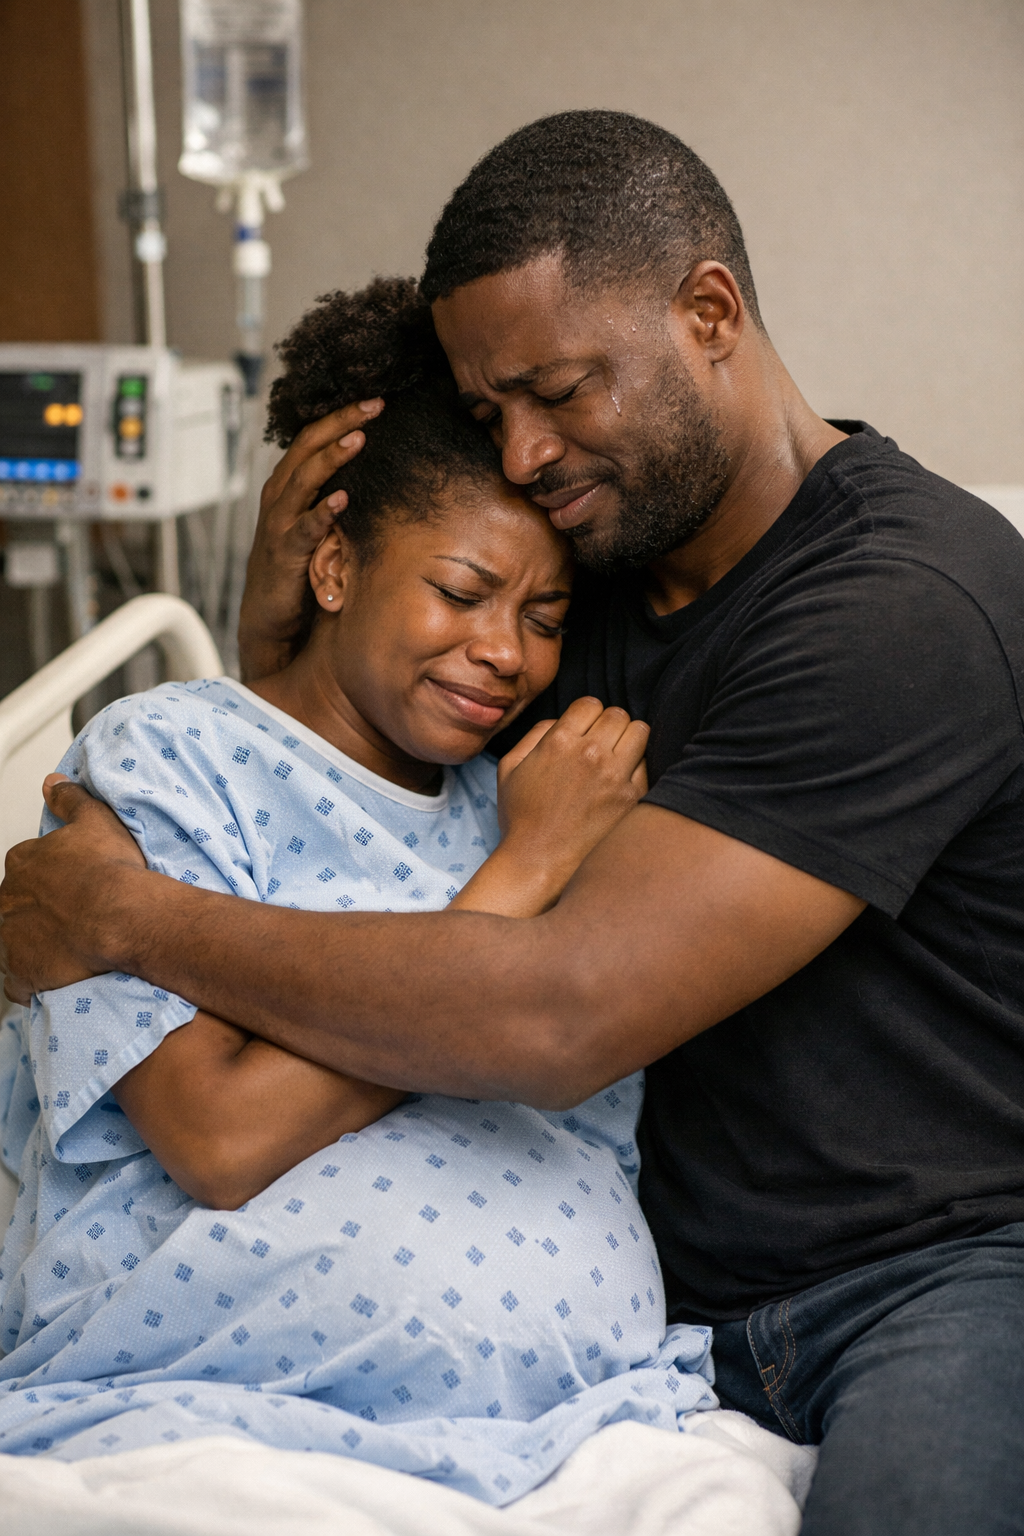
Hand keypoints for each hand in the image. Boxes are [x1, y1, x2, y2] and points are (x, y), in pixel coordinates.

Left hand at [0, 776, 145, 1001]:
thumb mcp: (95, 820)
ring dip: (33, 944)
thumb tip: (51, 782)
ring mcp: (11, 938)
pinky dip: (31, 980)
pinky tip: (54, 976)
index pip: (25, 868)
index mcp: (23, 863)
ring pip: (13, 941)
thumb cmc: (111, 870)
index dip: (49, 878)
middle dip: (37, 912)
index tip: (71, 886)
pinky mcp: (21, 972)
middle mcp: (8, 899)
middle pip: (16, 905)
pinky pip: (18, 981)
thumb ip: (69, 799)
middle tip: (72, 917)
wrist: (120, 916)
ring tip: (65, 948)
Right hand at [238, 400, 382, 682]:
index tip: (374, 399)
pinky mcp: (284, 554)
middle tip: (374, 404)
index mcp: (287, 486)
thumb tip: (374, 478)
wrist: (269, 618)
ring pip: (303, 479)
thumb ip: (332, 500)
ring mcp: (279, 524)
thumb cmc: (297, 570)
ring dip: (331, 457)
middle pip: (308, 447)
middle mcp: (278, 498)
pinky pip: (304, 528)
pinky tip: (342, 499)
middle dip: (340, 423)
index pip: (312, 438)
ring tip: (359, 438)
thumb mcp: (315, 527)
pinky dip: (321, 512)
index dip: (340, 416)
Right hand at [450, 698, 647, 917]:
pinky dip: (637, 766)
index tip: (584, 729)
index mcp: (559, 742)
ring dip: (628, 738)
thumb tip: (560, 721)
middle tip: (601, 742)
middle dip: (608, 724)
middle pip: (617, 714)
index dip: (586, 714)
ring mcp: (615, 776)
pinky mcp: (632, 797)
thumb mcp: (509, 768)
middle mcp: (590, 753)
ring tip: (617, 755)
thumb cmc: (521, 817)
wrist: (540, 862)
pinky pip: (647, 763)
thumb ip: (535, 734)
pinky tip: (622, 779)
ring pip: (640, 731)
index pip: (590, 704)